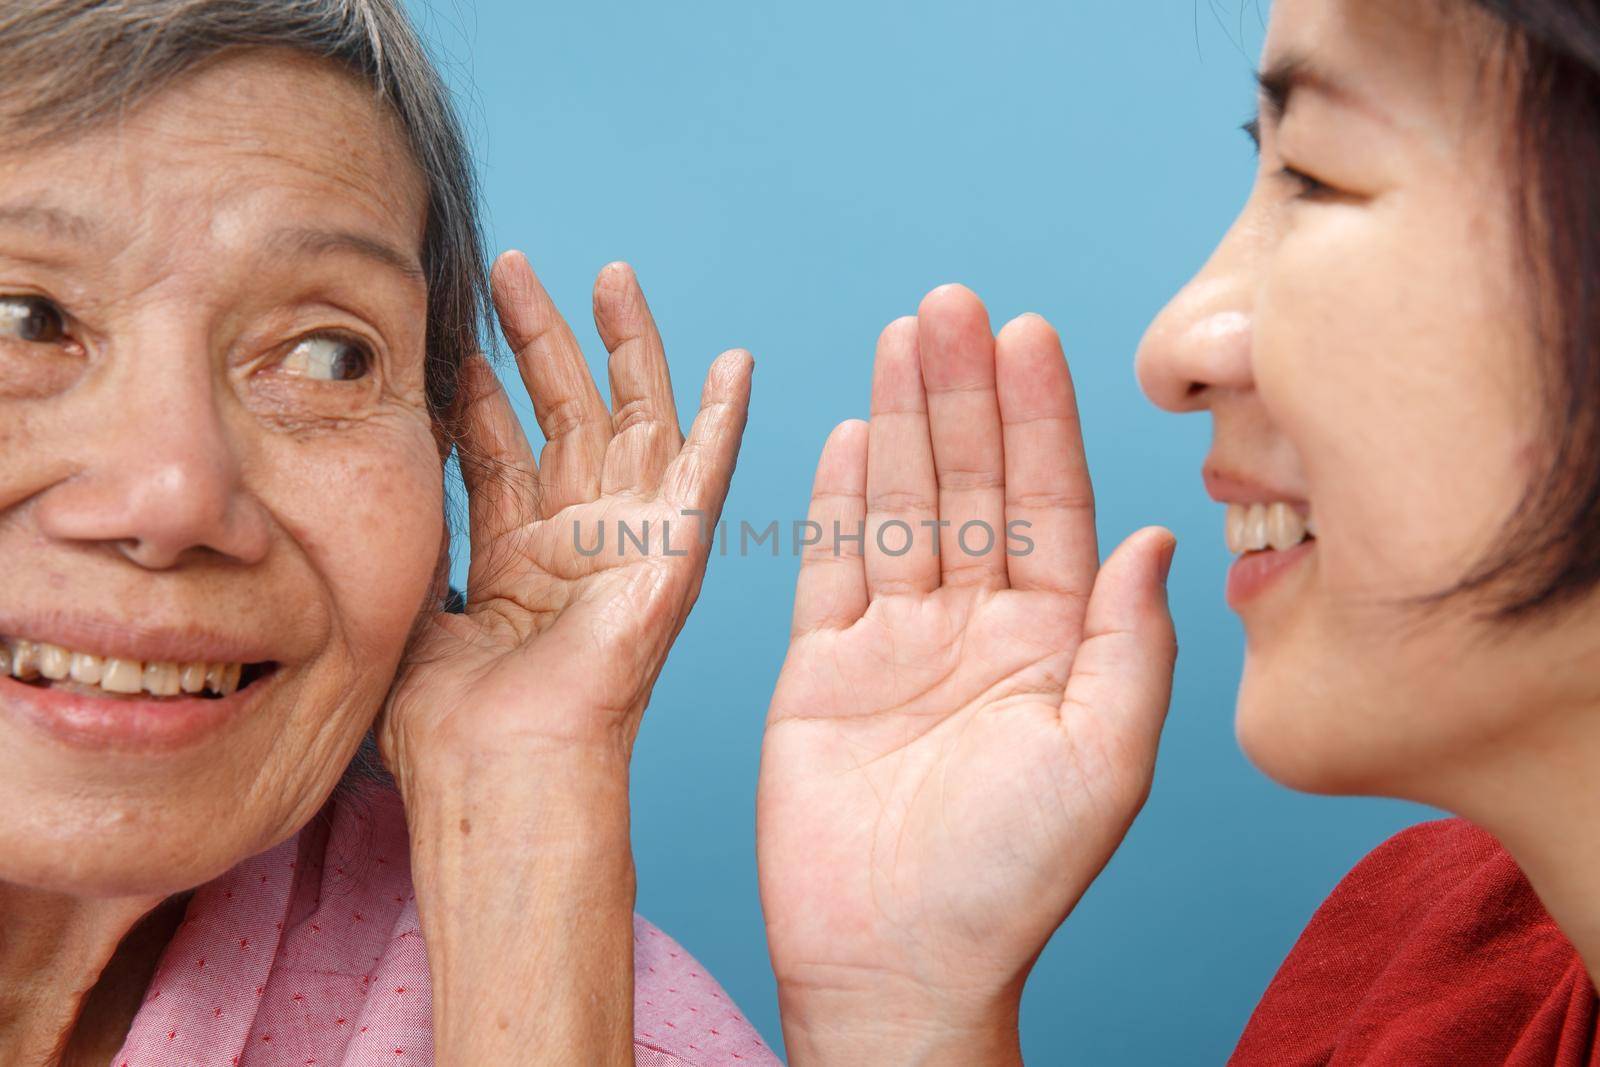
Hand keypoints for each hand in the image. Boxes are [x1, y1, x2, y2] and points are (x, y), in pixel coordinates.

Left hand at [379, 251, 751, 780]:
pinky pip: (706, 478)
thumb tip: (371, 490)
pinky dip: (726, 421)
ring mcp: (626, 547)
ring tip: (608, 274)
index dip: (481, 392)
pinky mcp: (671, 557)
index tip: (456, 336)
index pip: (503, 453)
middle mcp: (576, 545)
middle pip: (566, 417)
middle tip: (512, 268)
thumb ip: (412, 546)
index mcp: (516, 563)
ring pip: (631, 423)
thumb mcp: (410, 612)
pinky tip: (736, 363)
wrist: (502, 772)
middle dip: (541, 339)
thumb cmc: (450, 725)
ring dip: (624, 348)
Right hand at [757, 285, 1175, 1064]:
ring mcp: (897, 643)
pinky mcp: (821, 667)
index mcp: (1053, 643)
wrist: (892, 961)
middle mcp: (978, 628)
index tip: (1031, 333)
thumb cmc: (1010, 878)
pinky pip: (829, 566)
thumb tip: (1158, 536)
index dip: (1040, 418)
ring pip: (902, 508)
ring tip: (901, 336)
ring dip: (902, 422)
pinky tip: (848, 432)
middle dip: (963, 393)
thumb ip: (1129, 642)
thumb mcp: (1103, 758)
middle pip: (970, 485)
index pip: (1049, 504)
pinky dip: (836, 501)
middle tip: (952, 303)